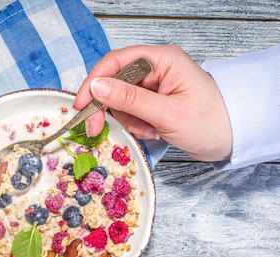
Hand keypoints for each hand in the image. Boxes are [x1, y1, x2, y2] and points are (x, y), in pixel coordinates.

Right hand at [74, 44, 232, 161]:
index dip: (93, 82)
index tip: (80, 105)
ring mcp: (153, 85)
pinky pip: (129, 112)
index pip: (116, 62)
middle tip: (95, 129)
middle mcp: (155, 68)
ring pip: (118, 100)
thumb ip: (130, 99)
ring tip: (150, 131)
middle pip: (112, 82)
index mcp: (162, 59)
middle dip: (106, 107)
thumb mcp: (167, 113)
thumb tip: (96, 86)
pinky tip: (153, 132)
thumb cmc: (210, 123)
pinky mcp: (152, 101)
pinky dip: (135, 125)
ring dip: (127, 120)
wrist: (232, 140)